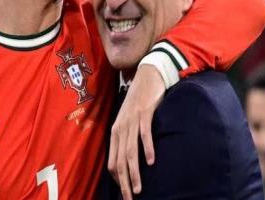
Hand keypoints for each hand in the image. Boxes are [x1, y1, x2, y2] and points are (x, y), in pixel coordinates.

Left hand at [108, 64, 164, 199]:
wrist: (148, 76)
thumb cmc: (139, 101)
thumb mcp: (129, 120)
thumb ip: (127, 136)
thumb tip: (128, 158)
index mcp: (116, 130)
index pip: (113, 160)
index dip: (118, 179)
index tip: (125, 193)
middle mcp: (121, 126)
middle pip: (120, 160)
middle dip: (124, 182)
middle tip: (129, 199)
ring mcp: (132, 120)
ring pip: (130, 151)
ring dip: (134, 172)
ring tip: (137, 189)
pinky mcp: (145, 112)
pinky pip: (144, 133)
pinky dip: (147, 148)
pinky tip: (151, 161)